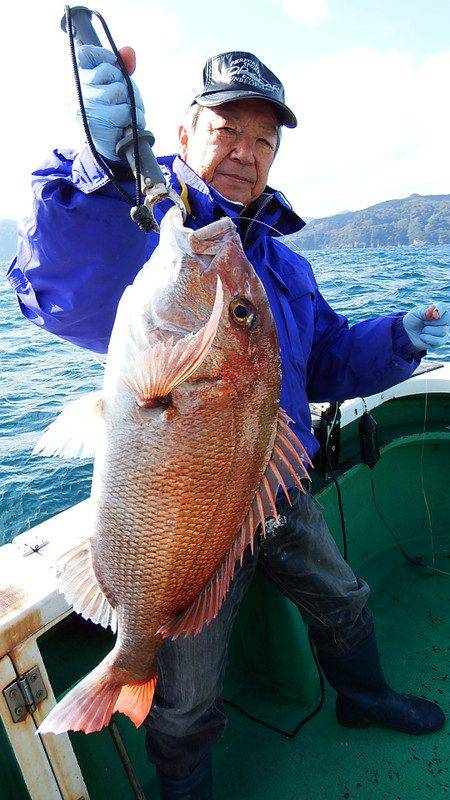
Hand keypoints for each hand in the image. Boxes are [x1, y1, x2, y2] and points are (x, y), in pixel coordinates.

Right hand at [77, 44, 145, 161]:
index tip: (112, 63)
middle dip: (125, 85)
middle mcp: (77, 91)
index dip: (102, 55)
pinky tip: (127, 125)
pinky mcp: (98, 121)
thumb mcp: (114, 88)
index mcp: (77, 80)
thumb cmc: (111, 113)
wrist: (107, 148)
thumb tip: (129, 52)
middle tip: (124, 100)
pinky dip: (136, 118)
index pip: (84, 54)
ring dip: (133, 103)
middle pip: (109, 71)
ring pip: (120, 90)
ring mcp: (85, 106)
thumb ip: (121, 67)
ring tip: (126, 114)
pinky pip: (126, 110)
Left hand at [402, 302, 448, 350]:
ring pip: (442, 331)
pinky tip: (422, 336)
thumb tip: (435, 313)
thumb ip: (425, 311)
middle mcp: (444, 320)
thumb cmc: (413, 320)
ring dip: (428, 331)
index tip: (432, 314)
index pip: (444, 308)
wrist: (408, 332)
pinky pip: (438, 341)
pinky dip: (427, 338)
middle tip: (424, 322)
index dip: (439, 310)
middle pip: (446, 320)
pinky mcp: (441, 341)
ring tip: (423, 330)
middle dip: (432, 322)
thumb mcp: (415, 313)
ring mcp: (444, 331)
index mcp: (438, 310)